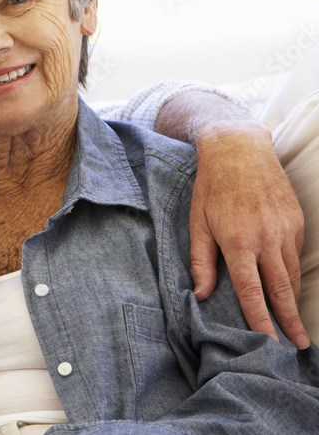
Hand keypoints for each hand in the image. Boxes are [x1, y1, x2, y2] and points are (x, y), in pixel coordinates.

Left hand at [189, 124, 308, 348]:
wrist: (240, 150)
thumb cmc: (211, 188)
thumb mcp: (197, 223)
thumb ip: (200, 261)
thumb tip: (199, 294)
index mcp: (238, 242)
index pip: (251, 292)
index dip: (261, 320)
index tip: (268, 343)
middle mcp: (267, 239)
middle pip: (281, 290)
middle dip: (290, 321)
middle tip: (298, 345)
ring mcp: (286, 230)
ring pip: (292, 275)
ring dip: (293, 301)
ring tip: (294, 323)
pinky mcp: (297, 222)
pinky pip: (296, 256)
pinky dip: (293, 274)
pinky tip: (287, 285)